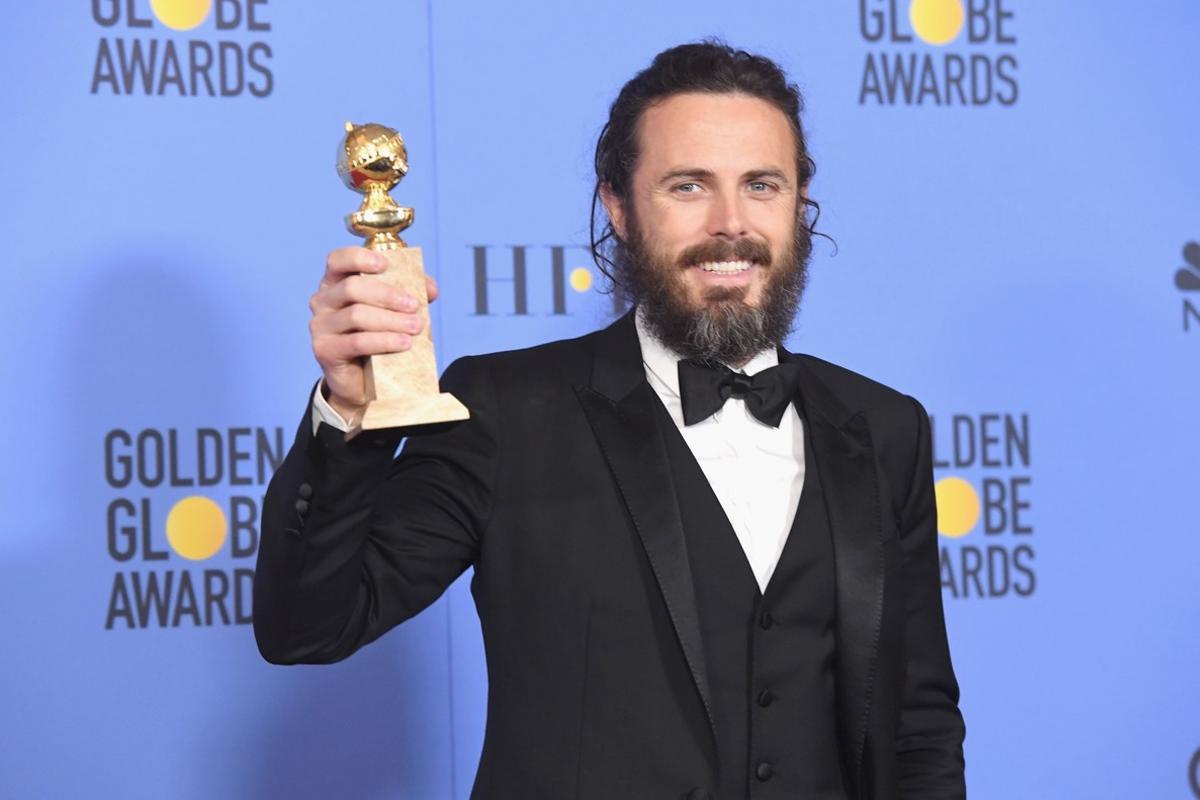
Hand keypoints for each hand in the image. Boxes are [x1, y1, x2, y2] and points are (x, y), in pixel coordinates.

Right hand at [309, 246, 439, 419]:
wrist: (362, 380)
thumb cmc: (377, 338)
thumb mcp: (393, 312)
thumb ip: (410, 294)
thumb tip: (431, 289)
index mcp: (335, 283)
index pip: (338, 260)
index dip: (359, 258)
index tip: (384, 264)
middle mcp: (322, 301)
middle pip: (352, 287)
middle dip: (388, 295)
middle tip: (413, 305)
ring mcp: (320, 325)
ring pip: (356, 315)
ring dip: (391, 320)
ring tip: (415, 327)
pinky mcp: (324, 349)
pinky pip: (357, 342)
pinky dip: (384, 341)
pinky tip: (404, 343)